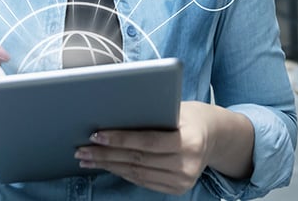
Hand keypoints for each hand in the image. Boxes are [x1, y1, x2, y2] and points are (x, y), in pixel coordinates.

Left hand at [73, 101, 218, 195]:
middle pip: (138, 160)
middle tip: (82, 149)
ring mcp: (183, 180)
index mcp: (189, 141)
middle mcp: (188, 164)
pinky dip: (122, 173)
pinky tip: (107, 166)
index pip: (147, 142)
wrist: (215, 136)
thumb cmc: (189, 116)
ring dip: (108, 166)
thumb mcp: (176, 108)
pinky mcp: (178, 189)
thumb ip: (150, 114)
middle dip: (106, 155)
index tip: (96, 135)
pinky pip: (143, 182)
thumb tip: (111, 114)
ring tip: (87, 158)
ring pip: (137, 174)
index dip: (120, 139)